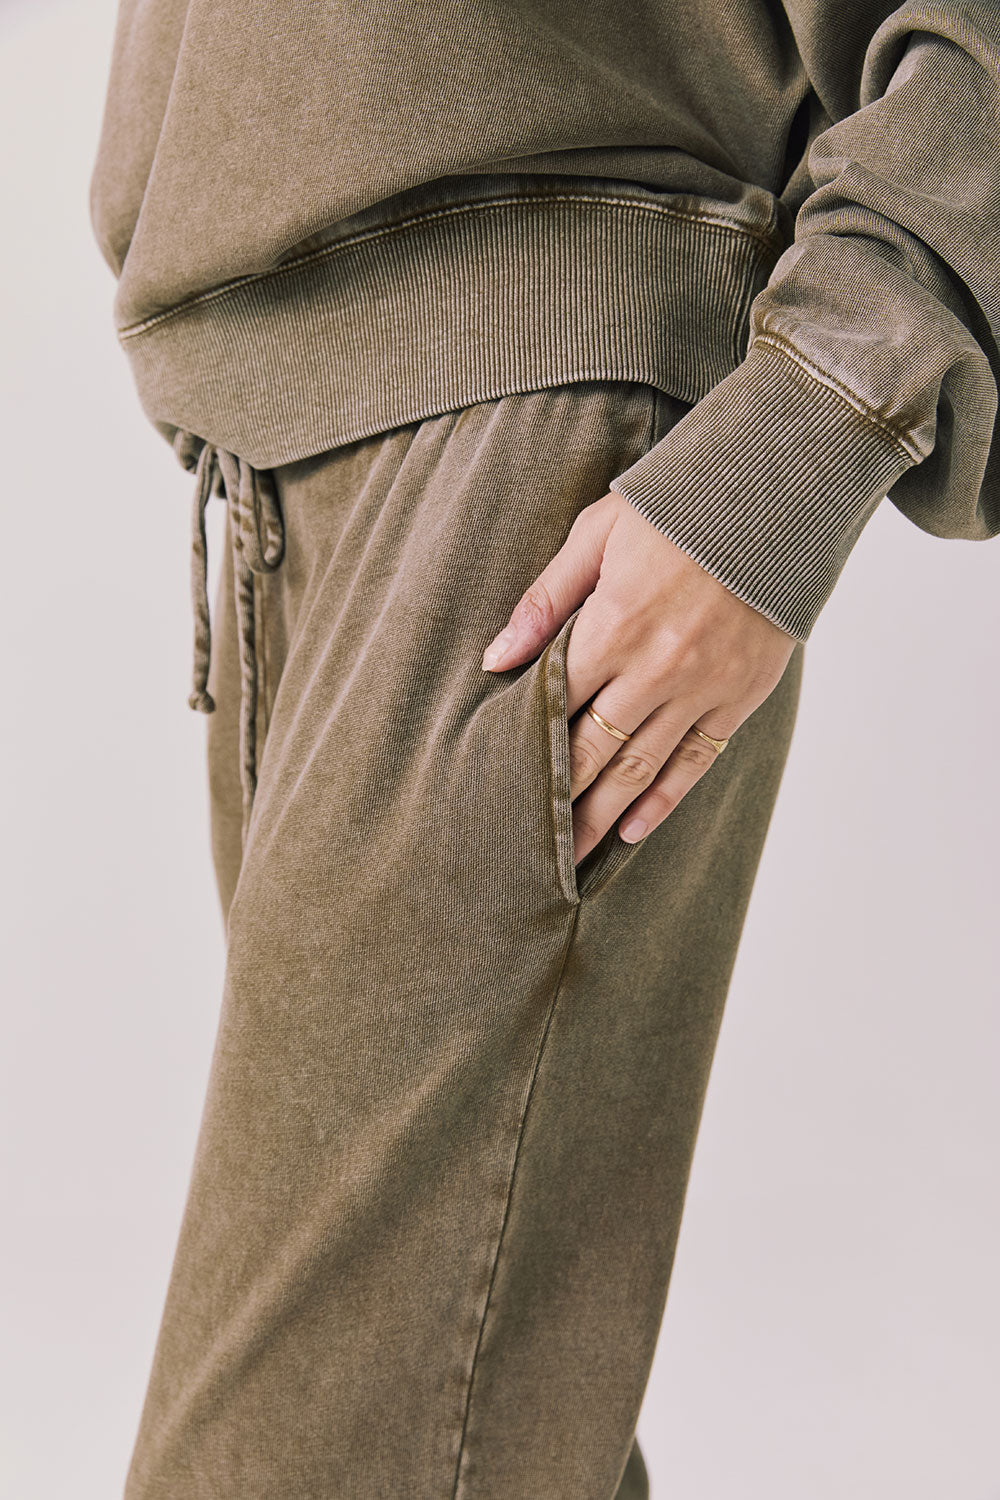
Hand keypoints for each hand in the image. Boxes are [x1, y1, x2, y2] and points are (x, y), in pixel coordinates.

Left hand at [482, 491, 797, 864]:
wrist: (779, 493)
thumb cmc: (676, 505)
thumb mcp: (597, 534)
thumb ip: (545, 600)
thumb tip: (495, 658)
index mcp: (613, 625)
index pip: (556, 706)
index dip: (526, 751)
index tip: (500, 788)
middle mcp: (655, 668)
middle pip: (593, 750)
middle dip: (558, 801)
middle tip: (526, 848)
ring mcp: (702, 686)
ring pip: (640, 767)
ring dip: (603, 814)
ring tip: (571, 856)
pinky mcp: (740, 694)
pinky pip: (695, 760)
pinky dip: (663, 798)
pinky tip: (634, 829)